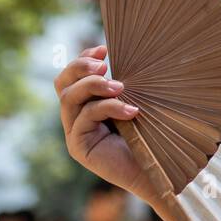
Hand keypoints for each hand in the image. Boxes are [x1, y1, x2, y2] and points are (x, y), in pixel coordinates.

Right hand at [53, 43, 149, 200]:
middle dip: (80, 67)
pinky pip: (85, 117)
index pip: (72, 77)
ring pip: (69, 98)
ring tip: (121, 87)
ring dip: (94, 86)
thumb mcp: (137, 102)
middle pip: (62, 84)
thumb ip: (125, 85)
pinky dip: (108, 108)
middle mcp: (76, 118)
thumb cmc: (153, 135)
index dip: (83, 59)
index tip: (104, 48)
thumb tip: (128, 54)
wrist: (158, 171)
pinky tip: (132, 111)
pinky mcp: (78, 147)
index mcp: (87, 104)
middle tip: (104, 65)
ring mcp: (75, 133)